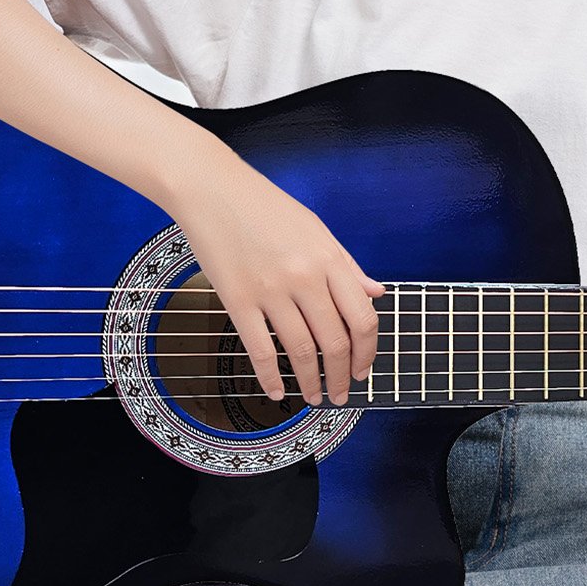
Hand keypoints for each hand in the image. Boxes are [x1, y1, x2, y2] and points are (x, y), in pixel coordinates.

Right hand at [172, 157, 384, 407]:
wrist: (210, 187)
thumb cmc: (265, 206)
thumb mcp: (316, 229)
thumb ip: (346, 266)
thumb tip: (376, 294)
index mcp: (328, 259)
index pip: (362, 319)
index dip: (367, 353)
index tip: (363, 371)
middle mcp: (304, 277)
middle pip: (335, 343)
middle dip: (342, 377)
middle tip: (340, 394)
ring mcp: (270, 290)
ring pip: (301, 352)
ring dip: (311, 383)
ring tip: (315, 398)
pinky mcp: (237, 299)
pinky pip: (260, 350)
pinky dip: (271, 378)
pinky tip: (277, 393)